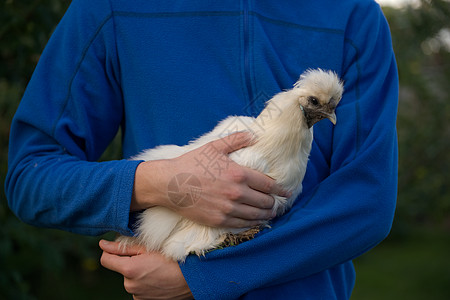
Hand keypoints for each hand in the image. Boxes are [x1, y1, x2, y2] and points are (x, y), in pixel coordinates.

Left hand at [99, 240, 193, 299]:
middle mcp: (129, 285)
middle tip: (150, 258)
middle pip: (121, 269)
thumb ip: (123, 246)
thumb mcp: (149, 248)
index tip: (119, 248)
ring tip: (157, 269)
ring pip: (131, 279)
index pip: (105, 260)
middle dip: (131, 262)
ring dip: (139, 273)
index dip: (110, 251)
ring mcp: (137, 295)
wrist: (192, 279)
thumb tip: (103, 244)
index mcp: (129, 269)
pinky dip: (145, 283)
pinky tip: (158, 278)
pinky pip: (139, 288)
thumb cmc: (173, 259)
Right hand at [131, 132, 289, 227]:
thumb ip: (236, 140)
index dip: (280, 190)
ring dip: (266, 215)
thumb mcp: (214, 146)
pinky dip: (252, 224)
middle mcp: (237, 193)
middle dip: (273, 203)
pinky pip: (242, 225)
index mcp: (238, 174)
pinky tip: (255, 222)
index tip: (286, 192)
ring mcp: (228, 209)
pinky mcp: (218, 220)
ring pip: (256, 215)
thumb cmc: (191, 163)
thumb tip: (254, 135)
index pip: (268, 185)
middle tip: (277, 203)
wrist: (170, 184)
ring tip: (270, 214)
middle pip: (265, 202)